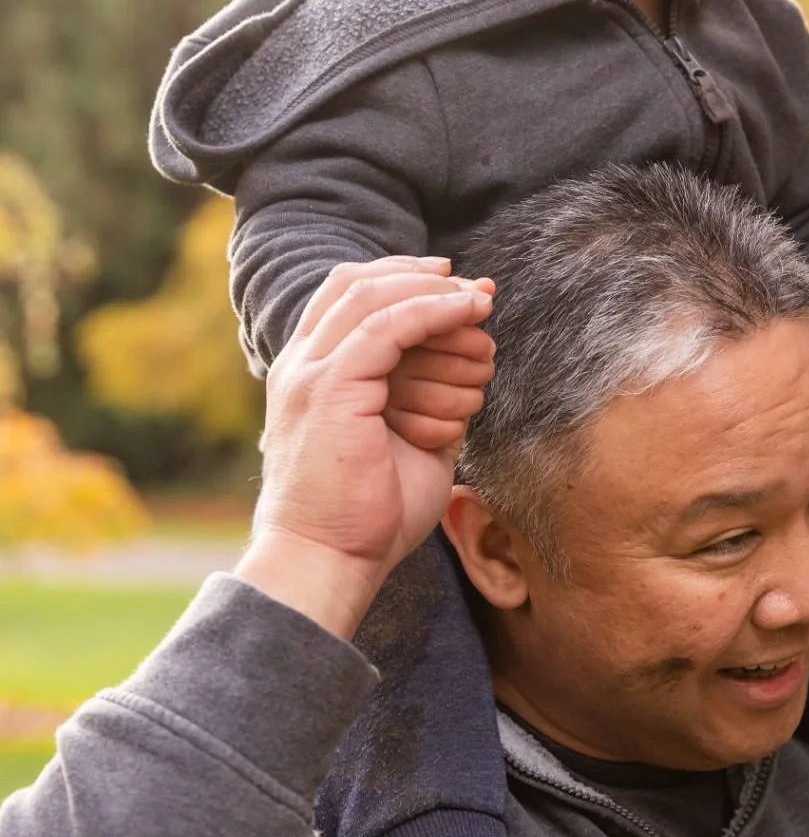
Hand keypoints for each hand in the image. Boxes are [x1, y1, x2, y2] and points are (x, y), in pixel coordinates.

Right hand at [236, 259, 493, 637]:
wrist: (328, 561)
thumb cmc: (367, 520)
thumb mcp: (406, 446)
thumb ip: (424, 405)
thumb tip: (468, 379)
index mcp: (307, 377)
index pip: (343, 297)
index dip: (397, 279)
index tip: (452, 284)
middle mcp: (299, 367)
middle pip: (354, 284)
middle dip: (419, 276)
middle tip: (475, 286)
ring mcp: (309, 375)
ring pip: (372, 299)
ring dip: (434, 293)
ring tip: (481, 300)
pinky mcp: (329, 389)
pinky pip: (387, 329)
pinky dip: (432, 312)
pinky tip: (469, 312)